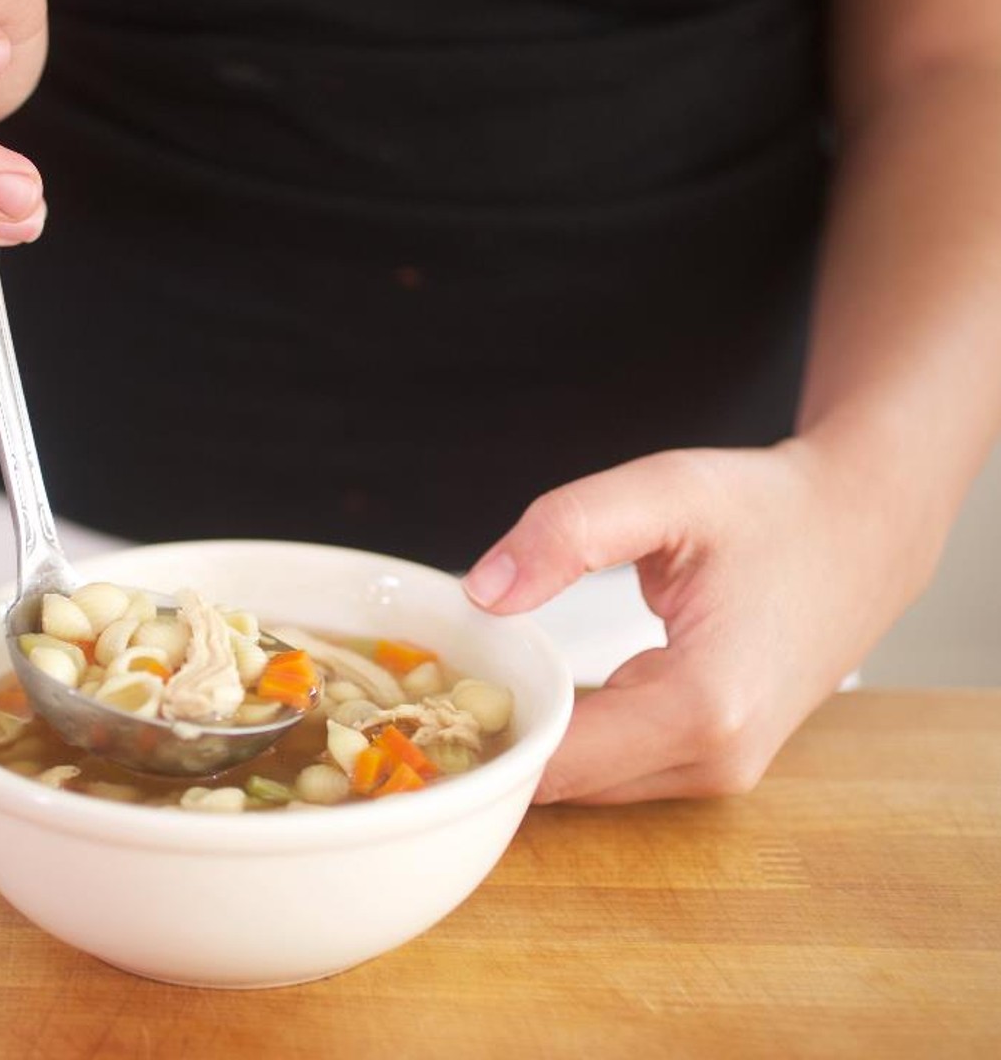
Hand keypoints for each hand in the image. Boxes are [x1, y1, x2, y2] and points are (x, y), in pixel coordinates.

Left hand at [461, 440, 932, 803]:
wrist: (862, 531)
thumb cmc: (770, 509)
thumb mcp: (665, 491)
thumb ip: (568, 532)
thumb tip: (482, 593)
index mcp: (702, 706)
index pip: (554, 763)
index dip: (478, 742)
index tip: (412, 712)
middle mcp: (715, 760)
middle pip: (562, 784)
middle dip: (492, 744)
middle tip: (417, 697)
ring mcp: (720, 771)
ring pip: (585, 782)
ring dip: (528, 742)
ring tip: (465, 688)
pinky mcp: (716, 762)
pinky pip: (614, 765)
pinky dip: (567, 736)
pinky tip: (530, 690)